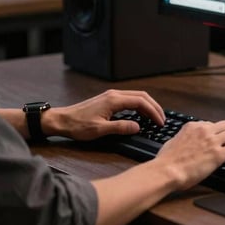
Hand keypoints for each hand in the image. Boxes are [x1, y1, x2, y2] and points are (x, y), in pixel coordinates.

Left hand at [43, 89, 164, 140]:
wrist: (62, 120)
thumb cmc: (78, 126)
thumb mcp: (100, 130)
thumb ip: (120, 127)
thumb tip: (138, 127)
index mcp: (114, 100)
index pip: (141, 102)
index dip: (153, 112)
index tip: (161, 123)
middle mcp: (114, 94)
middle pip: (141, 96)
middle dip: (154, 107)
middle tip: (162, 120)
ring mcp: (111, 96)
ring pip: (136, 96)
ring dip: (147, 105)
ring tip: (155, 118)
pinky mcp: (108, 100)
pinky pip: (129, 99)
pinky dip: (139, 106)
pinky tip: (140, 116)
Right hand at [154, 120, 224, 189]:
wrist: (167, 170)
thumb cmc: (166, 161)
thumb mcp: (172, 142)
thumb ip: (181, 139)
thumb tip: (183, 142)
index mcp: (192, 127)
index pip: (211, 124)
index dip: (218, 132)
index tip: (220, 139)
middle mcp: (204, 130)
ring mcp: (212, 141)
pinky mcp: (218, 154)